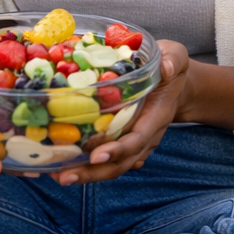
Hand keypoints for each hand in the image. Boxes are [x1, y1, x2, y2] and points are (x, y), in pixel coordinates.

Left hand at [49, 40, 191, 185]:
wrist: (176, 85)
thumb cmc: (171, 68)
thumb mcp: (176, 56)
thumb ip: (173, 60)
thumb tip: (165, 68)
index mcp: (156, 116)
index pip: (138, 138)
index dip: (118, 149)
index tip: (96, 156)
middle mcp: (146, 135)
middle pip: (121, 162)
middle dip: (94, 172)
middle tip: (65, 176)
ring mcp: (135, 141)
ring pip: (113, 165)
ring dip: (87, 173)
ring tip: (58, 175)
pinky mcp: (124, 140)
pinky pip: (108, 158)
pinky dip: (88, 165)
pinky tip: (63, 166)